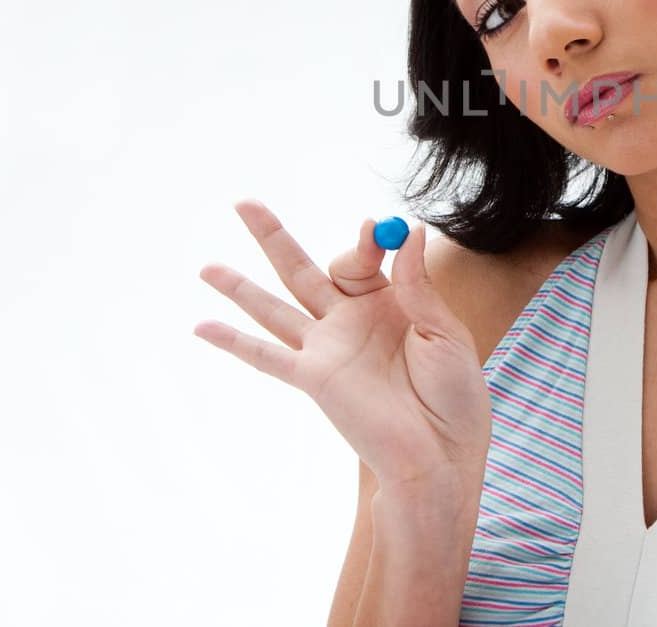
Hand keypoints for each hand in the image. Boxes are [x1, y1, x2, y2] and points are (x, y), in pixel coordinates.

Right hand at [194, 202, 492, 492]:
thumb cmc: (454, 396)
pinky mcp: (314, 378)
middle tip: (243, 203)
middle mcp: (350, 320)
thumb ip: (418, 285)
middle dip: (272, 236)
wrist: (442, 453)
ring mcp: (327, 348)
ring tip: (206, 267)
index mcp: (387, 303)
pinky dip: (232, 342)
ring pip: (274, 306)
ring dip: (239, 287)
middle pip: (302, 270)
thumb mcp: (445, 331)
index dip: (366, 242)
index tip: (377, 232)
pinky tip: (201, 327)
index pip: (360, 258)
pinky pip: (266, 356)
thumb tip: (407, 231)